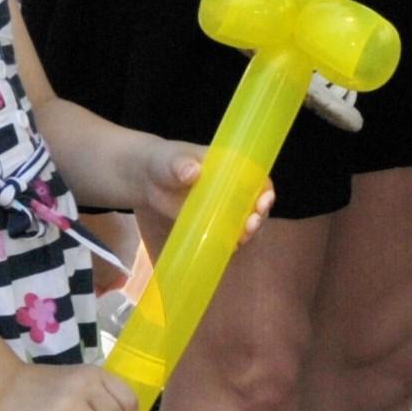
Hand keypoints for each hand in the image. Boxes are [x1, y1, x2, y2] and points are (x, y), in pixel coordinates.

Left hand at [127, 138, 272, 239]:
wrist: (146, 180)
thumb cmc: (165, 162)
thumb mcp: (172, 160)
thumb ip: (181, 165)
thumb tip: (193, 172)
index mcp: (233, 168)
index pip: (259, 179)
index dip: (265, 191)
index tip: (263, 201)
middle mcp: (234, 190)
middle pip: (256, 205)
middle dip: (259, 217)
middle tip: (251, 224)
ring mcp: (223, 209)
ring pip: (244, 223)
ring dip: (248, 233)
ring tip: (241, 240)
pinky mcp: (210, 225)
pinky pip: (226, 236)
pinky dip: (230, 244)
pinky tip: (227, 250)